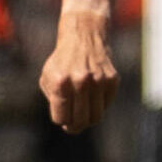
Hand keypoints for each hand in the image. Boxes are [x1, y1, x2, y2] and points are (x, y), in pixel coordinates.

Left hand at [39, 11, 117, 132]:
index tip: (62, 117)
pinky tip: (92, 96)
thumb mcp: (48, 77)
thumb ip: (53, 100)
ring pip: (95, 117)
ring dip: (88, 119)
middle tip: (72, 125)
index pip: (61, 118)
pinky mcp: (112, 79)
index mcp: (61, 82)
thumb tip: (66, 123)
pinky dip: (98, 105)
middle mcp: (80, 81)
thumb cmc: (62, 60)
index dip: (61, 120)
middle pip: (80, 121)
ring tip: (82, 113)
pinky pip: (106, 105)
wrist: (83, 35)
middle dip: (74, 126)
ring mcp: (99, 80)